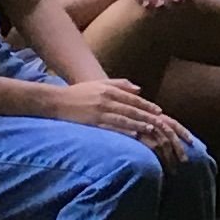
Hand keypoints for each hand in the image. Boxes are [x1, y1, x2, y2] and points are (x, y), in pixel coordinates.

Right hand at [38, 77, 185, 148]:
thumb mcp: (100, 84)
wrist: (57, 101)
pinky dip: (123, 131)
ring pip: (123, 119)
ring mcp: (99, 112)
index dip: (147, 105)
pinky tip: (133, 135)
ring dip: (139, 124)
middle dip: (148, 116)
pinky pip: (111, 128)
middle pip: (131, 109)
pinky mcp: (92, 123)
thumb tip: (140, 90)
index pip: (133, 99)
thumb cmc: (80, 93)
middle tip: (161, 123)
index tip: (159, 111)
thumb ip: (121, 85)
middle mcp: (106, 100)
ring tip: (151, 130)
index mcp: (109, 90)